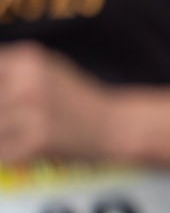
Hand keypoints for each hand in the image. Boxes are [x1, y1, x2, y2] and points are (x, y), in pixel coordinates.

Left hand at [0, 43, 117, 161]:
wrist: (115, 127)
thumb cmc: (74, 101)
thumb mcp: (43, 70)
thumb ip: (9, 70)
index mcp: (27, 61)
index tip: (4, 103)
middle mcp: (29, 84)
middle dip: (1, 114)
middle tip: (9, 118)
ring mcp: (34, 113)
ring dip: (3, 133)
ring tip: (15, 133)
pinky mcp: (38, 141)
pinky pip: (1, 150)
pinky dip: (5, 152)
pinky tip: (19, 148)